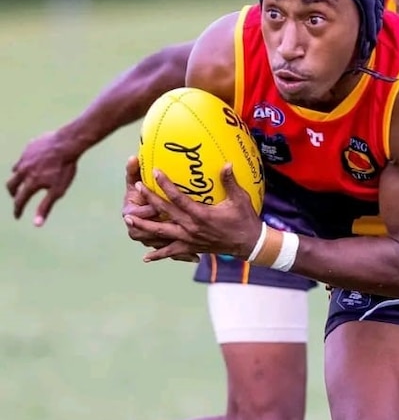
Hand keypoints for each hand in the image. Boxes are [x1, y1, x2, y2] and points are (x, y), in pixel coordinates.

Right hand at [7, 132, 79, 224]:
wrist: (67, 143)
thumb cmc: (65, 168)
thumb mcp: (57, 191)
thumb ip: (45, 207)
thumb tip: (36, 224)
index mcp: (30, 183)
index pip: (20, 200)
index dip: (18, 210)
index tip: (18, 216)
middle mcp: (23, 170)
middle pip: (11, 185)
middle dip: (13, 194)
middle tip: (17, 198)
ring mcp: (24, 158)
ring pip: (15, 170)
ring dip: (17, 178)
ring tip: (22, 181)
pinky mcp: (29, 148)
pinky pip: (23, 158)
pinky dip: (24, 164)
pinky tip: (31, 164)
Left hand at [124, 163, 262, 263]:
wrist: (248, 243)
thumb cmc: (244, 219)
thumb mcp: (240, 199)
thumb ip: (230, 182)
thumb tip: (227, 163)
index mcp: (201, 215)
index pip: (178, 198)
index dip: (165, 184)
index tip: (154, 172)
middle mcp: (191, 228)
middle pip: (165, 213)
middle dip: (149, 199)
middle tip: (137, 187)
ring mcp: (190, 239)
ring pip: (162, 233)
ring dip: (144, 227)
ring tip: (128, 220)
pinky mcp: (192, 248)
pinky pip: (172, 252)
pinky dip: (159, 255)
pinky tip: (146, 256)